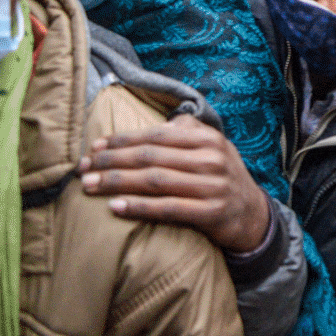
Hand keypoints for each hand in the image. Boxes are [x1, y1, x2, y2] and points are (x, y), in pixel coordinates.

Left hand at [78, 113, 270, 253]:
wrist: (252, 214)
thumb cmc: (221, 177)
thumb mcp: (213, 147)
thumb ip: (187, 131)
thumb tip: (156, 121)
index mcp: (208, 138)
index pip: (157, 135)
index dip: (122, 140)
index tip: (94, 146)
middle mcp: (211, 159)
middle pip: (151, 157)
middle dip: (112, 161)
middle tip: (83, 167)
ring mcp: (212, 186)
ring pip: (155, 181)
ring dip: (117, 183)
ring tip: (90, 186)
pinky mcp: (211, 213)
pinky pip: (168, 208)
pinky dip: (138, 207)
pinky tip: (115, 207)